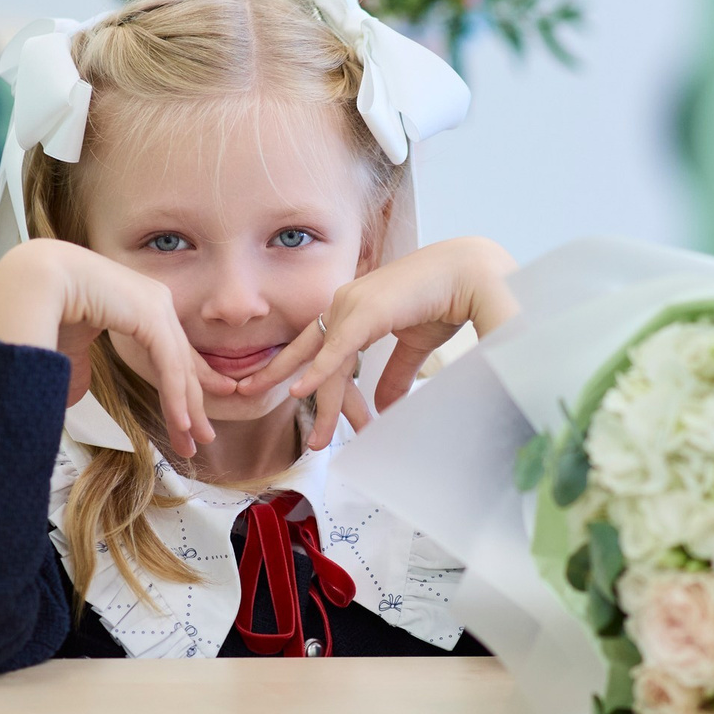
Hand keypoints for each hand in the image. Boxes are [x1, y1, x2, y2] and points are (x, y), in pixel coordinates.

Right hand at [0, 239, 228, 457]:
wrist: (31, 283)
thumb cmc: (42, 305)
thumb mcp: (70, 349)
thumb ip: (81, 371)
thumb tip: (75, 397)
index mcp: (138, 304)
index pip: (172, 352)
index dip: (184, 387)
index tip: (192, 418)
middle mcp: (154, 301)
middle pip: (182, 362)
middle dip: (193, 404)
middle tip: (201, 437)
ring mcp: (156, 304)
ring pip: (179, 367)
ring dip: (187, 409)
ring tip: (192, 442)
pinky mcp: (151, 313)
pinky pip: (169, 364)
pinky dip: (175, 397)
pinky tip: (180, 423)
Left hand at [235, 235, 517, 450]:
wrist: (469, 275)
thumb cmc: (445, 300)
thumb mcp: (413, 346)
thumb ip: (395, 375)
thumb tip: (384, 407)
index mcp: (353, 308)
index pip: (317, 343)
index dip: (296, 364)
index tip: (279, 384)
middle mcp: (345, 304)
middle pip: (307, 350)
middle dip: (276, 373)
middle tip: (244, 392)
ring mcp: (352, 306)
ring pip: (324, 362)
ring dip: (316, 401)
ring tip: (312, 438)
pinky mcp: (366, 312)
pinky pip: (336, 349)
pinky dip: (318, 371)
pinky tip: (298, 391)